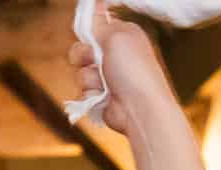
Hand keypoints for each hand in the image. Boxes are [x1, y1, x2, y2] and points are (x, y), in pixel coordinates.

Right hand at [68, 14, 175, 137]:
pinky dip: (90, 94)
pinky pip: (83, 90)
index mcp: (123, 36)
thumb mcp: (117, 36)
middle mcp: (115, 55)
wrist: (139, 108)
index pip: (98, 26)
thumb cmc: (135, 71)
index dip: (90, 29)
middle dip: (84, 55)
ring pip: (81, 71)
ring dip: (89, 77)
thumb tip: (95, 4)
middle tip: (96, 60)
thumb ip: (101, 23)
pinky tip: (104, 97)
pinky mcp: (100, 96)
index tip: (87, 33)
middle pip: (83, 49)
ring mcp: (107, 77)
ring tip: (105, 84)